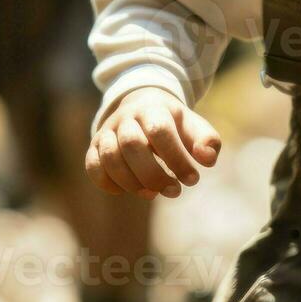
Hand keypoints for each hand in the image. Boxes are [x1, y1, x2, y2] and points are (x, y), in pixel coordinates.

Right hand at [85, 86, 221, 199]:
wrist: (142, 107)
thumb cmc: (174, 124)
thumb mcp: (194, 127)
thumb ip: (208, 141)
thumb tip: (207, 160)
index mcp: (153, 108)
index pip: (160, 131)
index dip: (176, 158)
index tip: (192, 179)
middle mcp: (126, 117)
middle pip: (131, 144)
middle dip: (153, 174)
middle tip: (174, 191)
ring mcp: (107, 132)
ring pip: (109, 157)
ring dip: (131, 182)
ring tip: (153, 194)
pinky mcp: (94, 147)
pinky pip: (92, 167)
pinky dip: (108, 183)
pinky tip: (128, 190)